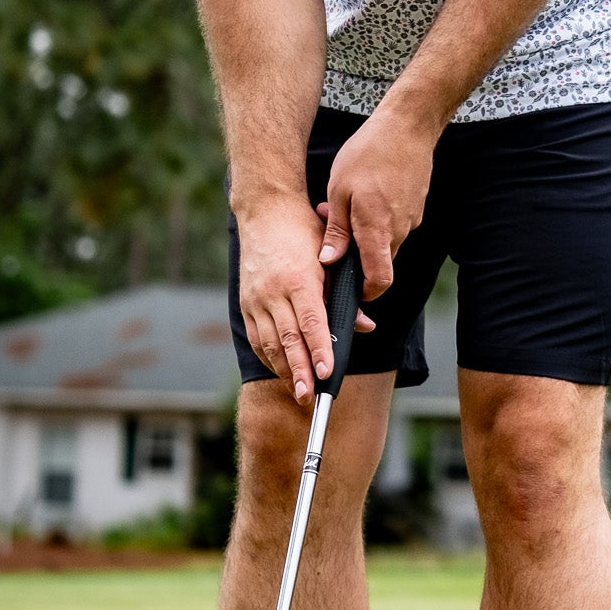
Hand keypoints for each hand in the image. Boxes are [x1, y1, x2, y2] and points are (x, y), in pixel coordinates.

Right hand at [236, 193, 344, 402]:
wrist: (266, 211)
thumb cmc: (305, 232)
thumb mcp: (330, 258)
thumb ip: (345, 295)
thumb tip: (365, 326)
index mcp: (299, 279)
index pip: (311, 322)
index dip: (318, 349)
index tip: (326, 372)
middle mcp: (274, 292)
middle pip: (287, 340)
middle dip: (299, 372)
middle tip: (309, 398)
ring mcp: (256, 298)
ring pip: (269, 343)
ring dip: (284, 370)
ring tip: (298, 392)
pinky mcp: (245, 303)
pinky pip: (256, 337)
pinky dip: (269, 357)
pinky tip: (281, 371)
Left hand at [316, 100, 436, 299]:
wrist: (408, 126)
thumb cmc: (370, 154)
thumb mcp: (339, 191)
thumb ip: (337, 231)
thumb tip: (329, 260)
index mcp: (378, 231)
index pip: (380, 280)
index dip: (367, 293)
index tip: (353, 291)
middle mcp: (400, 230)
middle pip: (380, 260)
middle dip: (358, 253)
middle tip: (335, 227)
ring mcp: (412, 218)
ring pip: (386, 238)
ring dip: (366, 231)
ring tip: (347, 202)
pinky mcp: (417, 205)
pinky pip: (395, 222)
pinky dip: (379, 216)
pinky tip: (367, 191)